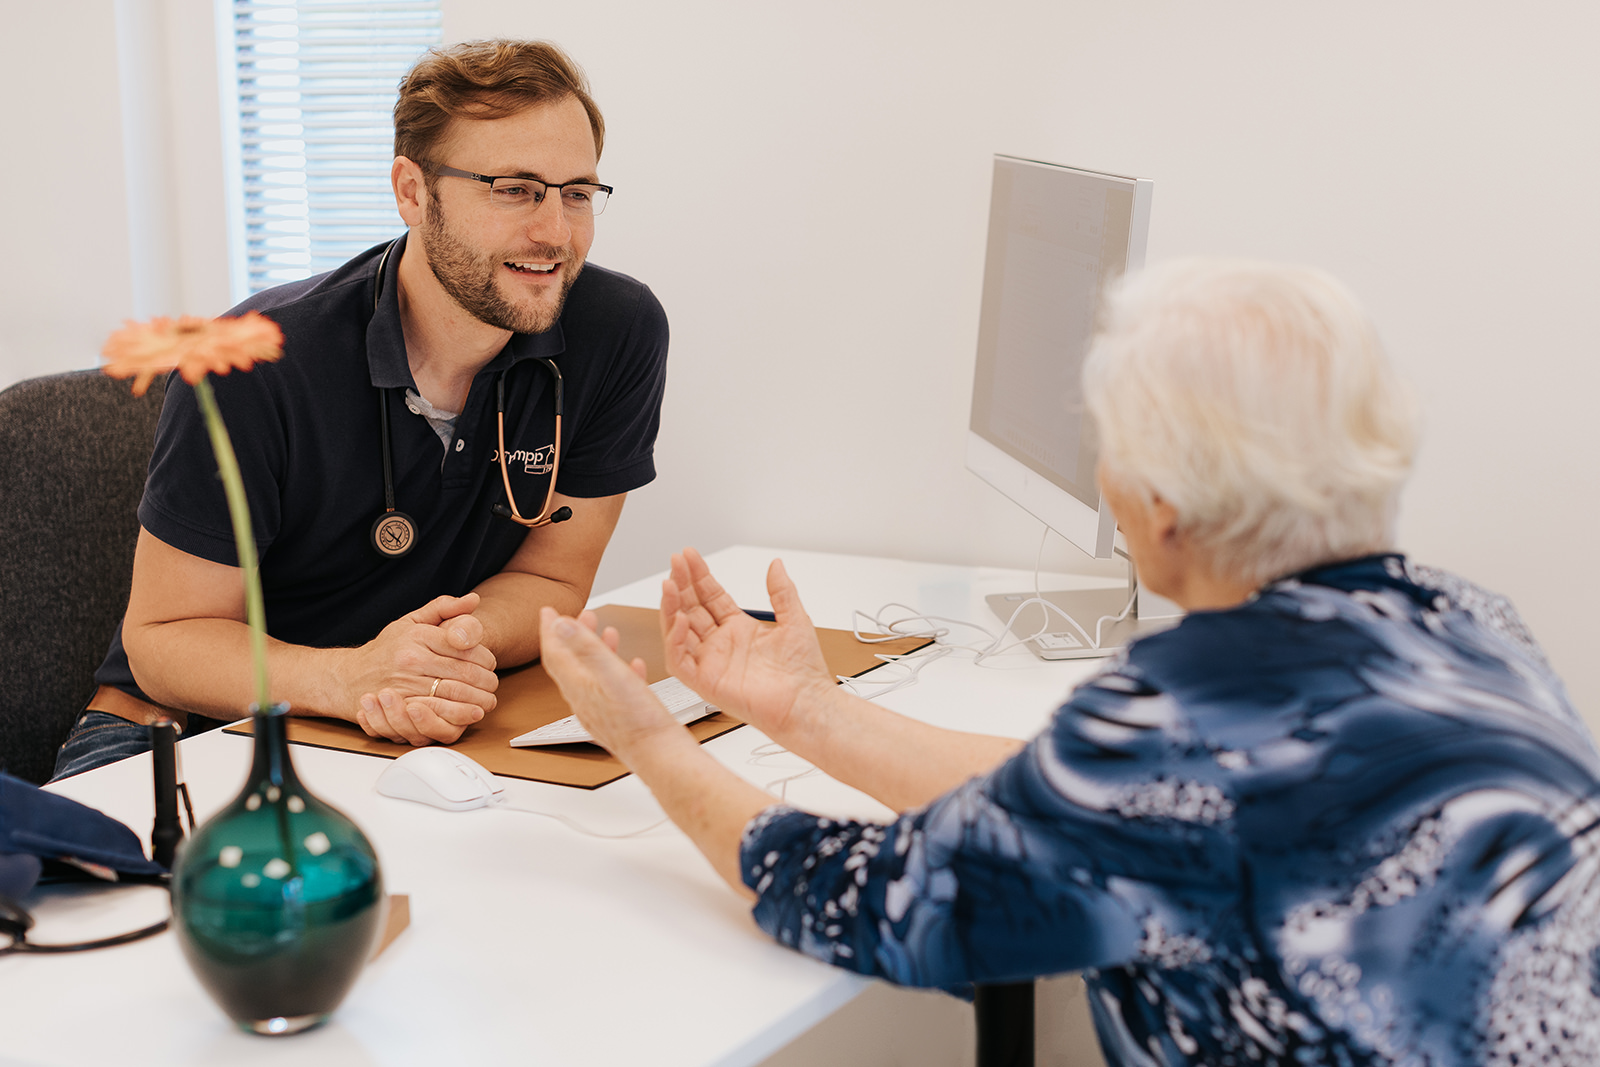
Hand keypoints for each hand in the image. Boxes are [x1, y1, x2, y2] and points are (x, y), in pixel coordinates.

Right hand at [349, 593, 498, 744]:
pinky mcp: (403, 709)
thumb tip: (473, 600)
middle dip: (486, 681)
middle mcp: (411, 660)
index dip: (485, 657)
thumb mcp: (412, 621)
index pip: (465, 646)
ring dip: (478, 700)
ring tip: (486, 700)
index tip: (490, 663)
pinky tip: (470, 713)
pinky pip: (439, 714)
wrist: (349, 677)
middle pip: (464, 672)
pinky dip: (459, 715)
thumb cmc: (386, 649)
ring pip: (455, 694)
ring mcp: (406, 686)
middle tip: (493, 685)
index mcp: (418, 636)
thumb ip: (444, 608)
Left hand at [538, 607, 682, 757]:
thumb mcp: (612, 675)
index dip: (550, 629)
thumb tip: (560, 625)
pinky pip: (613, 690)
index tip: (548, 610)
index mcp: (579, 688)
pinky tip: (633, 666)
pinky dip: (618, 672)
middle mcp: (585, 701)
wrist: (660, 758)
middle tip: (580, 615)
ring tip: (606, 632)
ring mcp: (601, 712)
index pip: (554, 654)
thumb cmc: (639, 722)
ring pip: (592, 675)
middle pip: (571, 662)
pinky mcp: (619, 720)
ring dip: (596, 651)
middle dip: (574, 635)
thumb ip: (586, 648)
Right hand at [660, 548, 834, 740]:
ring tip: (670, 584)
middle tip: (675, 561)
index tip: (688, 556)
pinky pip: (679, 660)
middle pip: (691, 609)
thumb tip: (775, 565)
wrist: (806, 702)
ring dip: (671, 607)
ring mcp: (711, 663)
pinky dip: (675, 640)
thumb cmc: (803, 671)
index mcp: (739, 629)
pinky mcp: (705, 683)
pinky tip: (679, 619)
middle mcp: (721, 645)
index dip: (698, 576)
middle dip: (681, 584)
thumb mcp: (795, 619)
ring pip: (679, 631)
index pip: (710, 597)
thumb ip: (782, 591)